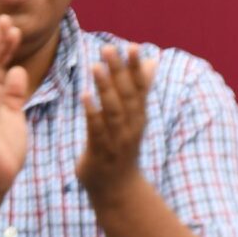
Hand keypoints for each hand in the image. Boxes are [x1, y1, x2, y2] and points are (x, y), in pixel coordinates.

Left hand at [78, 45, 155, 201]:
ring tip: (96, 66)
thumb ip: (140, 88)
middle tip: (108, 48)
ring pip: (113, 111)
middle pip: (126, 96)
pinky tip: (85, 96)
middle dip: (118, 72)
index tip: (133, 46)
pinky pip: (97, 131)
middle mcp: (132, 127)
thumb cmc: (123, 147)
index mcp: (139, 116)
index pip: (140, 88)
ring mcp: (117, 140)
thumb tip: (152, 61)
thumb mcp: (135, 117)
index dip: (136, 68)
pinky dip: (93, 113)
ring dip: (105, 88)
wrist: (118, 190)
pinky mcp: (101, 153)